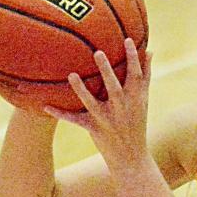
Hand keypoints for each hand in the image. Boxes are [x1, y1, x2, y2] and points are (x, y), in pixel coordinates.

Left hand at [44, 38, 152, 169]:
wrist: (132, 157)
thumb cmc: (138, 122)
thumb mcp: (144, 100)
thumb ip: (146, 75)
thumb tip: (150, 51)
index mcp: (136, 98)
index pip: (136, 75)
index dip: (132, 57)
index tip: (127, 40)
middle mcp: (122, 108)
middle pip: (114, 86)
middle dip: (106, 70)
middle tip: (98, 52)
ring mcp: (107, 119)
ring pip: (93, 102)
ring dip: (82, 89)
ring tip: (72, 75)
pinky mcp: (94, 129)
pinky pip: (75, 120)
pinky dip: (61, 114)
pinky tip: (46, 106)